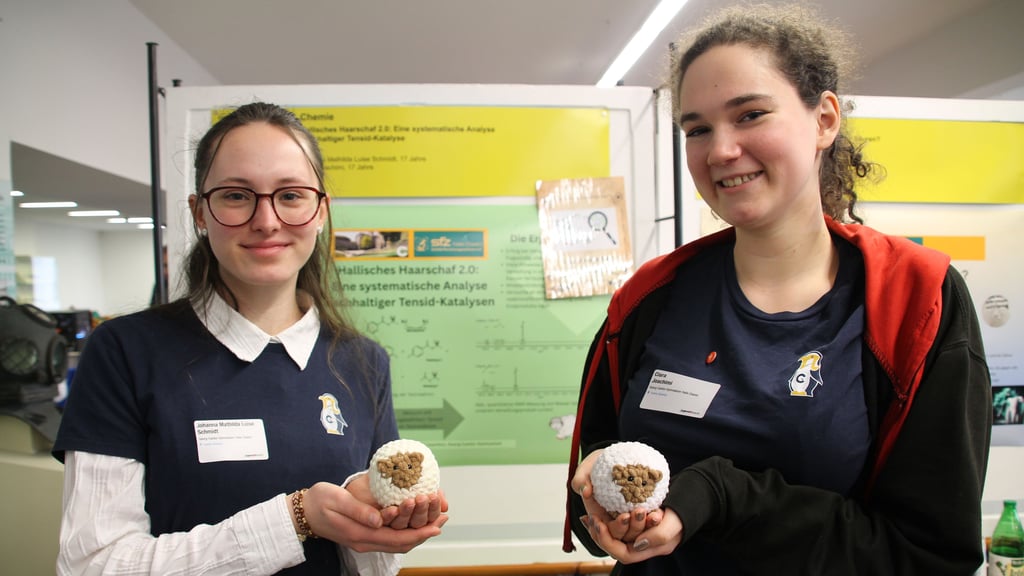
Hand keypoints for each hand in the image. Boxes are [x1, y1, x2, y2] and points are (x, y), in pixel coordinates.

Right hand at [300, 481, 448, 553]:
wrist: (302, 513)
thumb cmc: (319, 502)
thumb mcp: (337, 501)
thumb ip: (359, 511)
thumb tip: (380, 519)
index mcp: (360, 534)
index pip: (396, 538)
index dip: (418, 533)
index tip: (436, 526)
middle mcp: (365, 541)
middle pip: (401, 543)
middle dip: (423, 533)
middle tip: (443, 521)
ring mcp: (364, 540)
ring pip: (396, 542)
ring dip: (416, 533)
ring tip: (434, 520)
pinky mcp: (363, 534)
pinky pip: (389, 537)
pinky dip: (405, 530)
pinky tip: (413, 520)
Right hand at [572, 449, 676, 560]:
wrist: (615, 457)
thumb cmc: (597, 464)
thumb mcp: (586, 468)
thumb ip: (581, 479)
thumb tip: (585, 492)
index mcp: (599, 517)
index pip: (606, 532)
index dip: (616, 528)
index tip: (624, 516)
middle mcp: (614, 521)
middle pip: (625, 536)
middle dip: (634, 528)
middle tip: (640, 512)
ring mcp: (628, 517)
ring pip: (638, 532)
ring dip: (646, 526)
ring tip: (653, 516)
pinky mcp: (641, 511)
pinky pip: (648, 520)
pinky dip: (653, 519)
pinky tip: (659, 514)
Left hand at [583, 507, 682, 563]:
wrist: (689, 502)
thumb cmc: (683, 514)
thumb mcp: (673, 525)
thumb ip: (658, 535)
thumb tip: (638, 543)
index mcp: (650, 548)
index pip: (623, 554)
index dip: (608, 542)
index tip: (599, 524)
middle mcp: (641, 543)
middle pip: (615, 546)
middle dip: (600, 534)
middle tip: (591, 518)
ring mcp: (637, 533)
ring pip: (614, 535)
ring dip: (601, 525)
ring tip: (590, 515)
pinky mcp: (634, 521)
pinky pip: (616, 523)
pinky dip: (605, 517)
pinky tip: (596, 508)